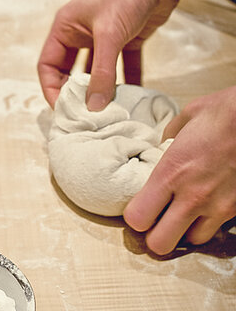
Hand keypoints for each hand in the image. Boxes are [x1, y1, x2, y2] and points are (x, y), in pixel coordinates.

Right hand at [37, 0, 180, 109]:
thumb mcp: (108, 33)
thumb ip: (102, 72)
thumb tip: (94, 107)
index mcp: (65, 29)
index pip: (48, 66)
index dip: (51, 89)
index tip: (62, 110)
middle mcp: (80, 34)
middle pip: (70, 72)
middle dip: (76, 94)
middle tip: (84, 116)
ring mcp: (104, 38)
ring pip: (97, 72)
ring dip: (102, 90)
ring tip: (108, 111)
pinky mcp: (127, 39)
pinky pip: (124, 66)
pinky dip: (129, 81)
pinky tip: (134, 98)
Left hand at [123, 87, 235, 254]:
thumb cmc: (221, 113)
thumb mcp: (185, 119)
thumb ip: (168, 138)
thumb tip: (164, 144)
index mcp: (170, 173)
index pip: (138, 218)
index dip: (135, 217)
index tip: (138, 207)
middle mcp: (192, 196)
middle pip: (160, 243)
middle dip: (154, 236)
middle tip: (156, 221)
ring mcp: (218, 206)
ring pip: (191, 240)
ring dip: (183, 230)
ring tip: (182, 214)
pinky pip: (217, 230)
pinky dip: (208, 224)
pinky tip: (206, 208)